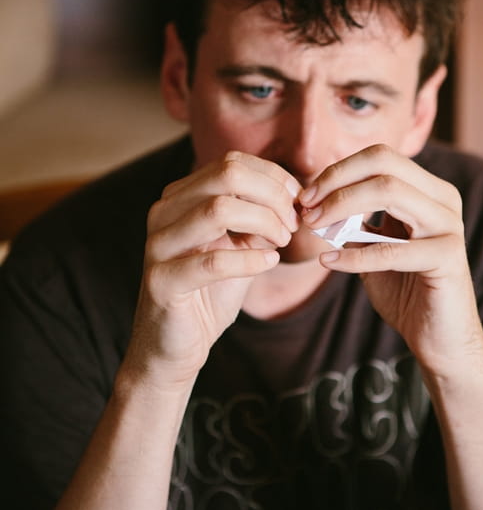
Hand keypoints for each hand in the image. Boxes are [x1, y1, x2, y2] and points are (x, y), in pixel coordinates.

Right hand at [126, 151, 299, 389]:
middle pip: (226, 176)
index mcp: (180, 197)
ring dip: (263, 223)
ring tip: (281, 242)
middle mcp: (164, 212)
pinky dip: (249, 260)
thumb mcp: (239, 246)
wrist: (175, 346)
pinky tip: (268, 263)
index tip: (297, 202)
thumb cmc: (209, 293)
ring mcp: (158, 245)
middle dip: (271, 197)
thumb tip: (294, 197)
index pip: (232, 163)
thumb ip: (258, 218)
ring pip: (218, 210)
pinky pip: (213, 261)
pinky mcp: (162, 280)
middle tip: (292, 224)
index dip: (273, 178)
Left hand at [299, 144, 482, 375]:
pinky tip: (329, 261)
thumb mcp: (374, 247)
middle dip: (336, 182)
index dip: (338, 170)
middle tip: (305, 208)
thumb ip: (353, 221)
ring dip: (341, 206)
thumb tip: (314, 200)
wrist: (439, 339)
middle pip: (384, 164)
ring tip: (314, 226)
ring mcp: (449, 226)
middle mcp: (444, 200)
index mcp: (429, 190)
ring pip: (389, 192)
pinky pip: (391, 248)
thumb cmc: (405, 291)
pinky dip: (354, 254)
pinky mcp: (448, 257)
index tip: (306, 196)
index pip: (380, 156)